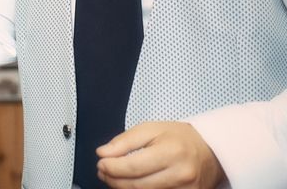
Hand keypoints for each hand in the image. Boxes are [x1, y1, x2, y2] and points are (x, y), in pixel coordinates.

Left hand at [96, 121, 225, 187]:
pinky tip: (129, 184)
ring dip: (122, 188)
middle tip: (102, 171)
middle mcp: (180, 174)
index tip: (100, 163)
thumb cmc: (179, 137)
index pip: (133, 167)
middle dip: (113, 179)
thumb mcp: (151, 129)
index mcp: (171, 152)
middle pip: (137, 185)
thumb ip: (125, 141)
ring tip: (113, 177)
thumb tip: (103, 153)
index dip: (112, 167)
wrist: (210, 151)